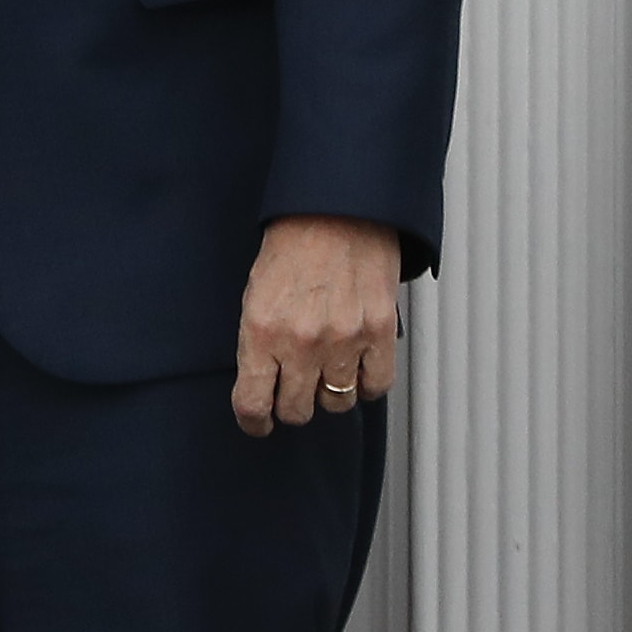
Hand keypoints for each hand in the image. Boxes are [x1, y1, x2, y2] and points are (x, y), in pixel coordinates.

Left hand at [234, 213, 400, 434]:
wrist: (338, 209)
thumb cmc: (293, 244)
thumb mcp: (256, 293)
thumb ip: (258, 342)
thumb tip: (263, 385)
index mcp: (261, 330)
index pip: (252, 403)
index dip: (253, 421)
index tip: (257, 422)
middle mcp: (301, 342)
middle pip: (296, 412)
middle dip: (291, 405)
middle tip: (293, 388)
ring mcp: (344, 341)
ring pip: (336, 404)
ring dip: (329, 394)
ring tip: (326, 369)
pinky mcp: (380, 334)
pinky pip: (375, 387)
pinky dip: (366, 384)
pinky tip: (357, 366)